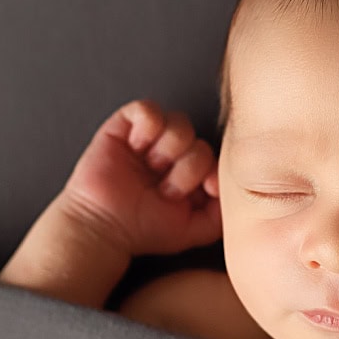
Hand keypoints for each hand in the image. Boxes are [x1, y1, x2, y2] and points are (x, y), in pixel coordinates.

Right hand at [55, 99, 222, 257]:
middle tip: (166, 190)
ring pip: (179, 121)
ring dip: (168, 148)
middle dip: (187, 169)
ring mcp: (149, 138)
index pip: (216, 156)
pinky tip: (138, 148)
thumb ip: (222, 213)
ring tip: (151, 168)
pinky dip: (148, 126)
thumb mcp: (195, 229)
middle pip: (200, 140)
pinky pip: (147, 108)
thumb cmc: (144, 230)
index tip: (203, 190)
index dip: (212, 171)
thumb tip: (234, 188)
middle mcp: (171, 153)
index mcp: (189, 172)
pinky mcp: (124, 126)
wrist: (105, 229)